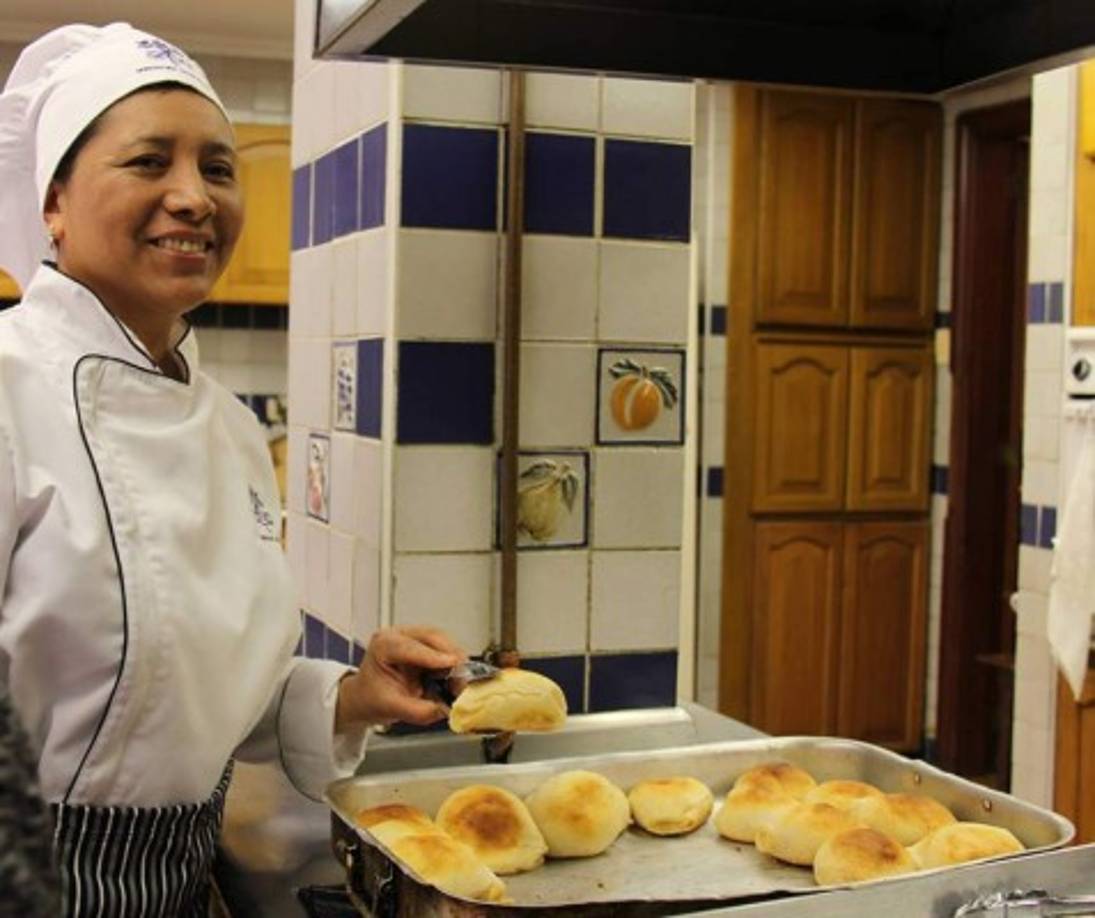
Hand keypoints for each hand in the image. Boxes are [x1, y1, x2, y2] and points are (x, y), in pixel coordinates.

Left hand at [335, 626, 464, 732]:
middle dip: (450, 657)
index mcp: (383, 645)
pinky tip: (454, 678)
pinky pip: (445, 649)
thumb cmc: (371, 698)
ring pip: (442, 641)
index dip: (434, 656)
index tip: (453, 664)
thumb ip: (419, 711)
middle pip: (432, 637)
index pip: (411, 647)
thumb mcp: (391, 708)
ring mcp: (413, 637)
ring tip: (459, 682)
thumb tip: (444, 709)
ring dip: (454, 661)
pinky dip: (453, 664)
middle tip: (463, 678)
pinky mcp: (426, 645)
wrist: (366, 698)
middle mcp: (398, 635)